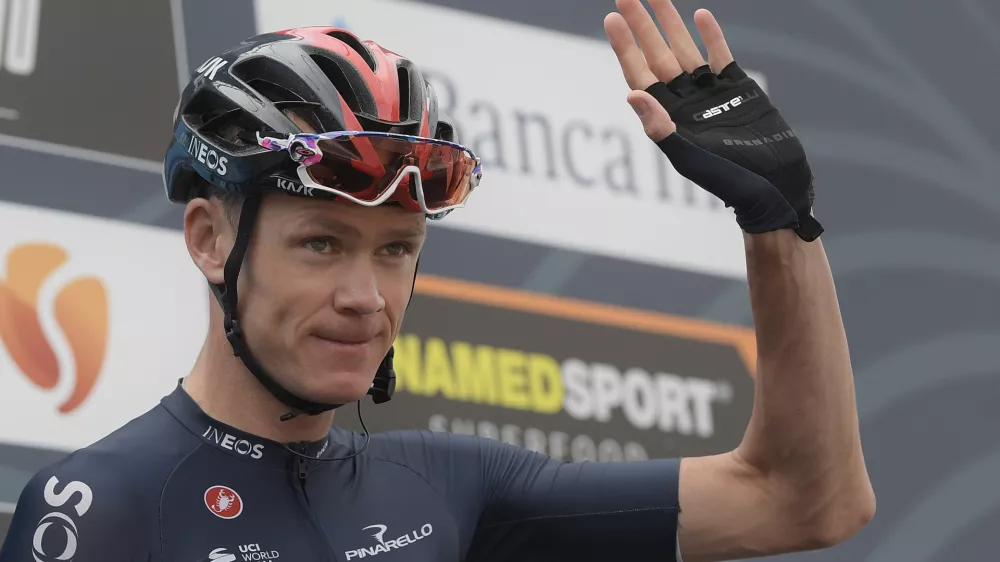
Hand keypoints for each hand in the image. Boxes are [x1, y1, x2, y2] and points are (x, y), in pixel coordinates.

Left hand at [604, 0, 822, 240]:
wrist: (775, 185)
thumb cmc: (730, 180)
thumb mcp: (689, 156)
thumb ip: (660, 127)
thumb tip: (631, 94)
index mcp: (667, 117)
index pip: (639, 74)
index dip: (625, 47)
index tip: (612, 18)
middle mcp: (684, 101)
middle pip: (657, 55)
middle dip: (642, 25)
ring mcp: (711, 93)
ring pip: (684, 50)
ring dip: (671, 23)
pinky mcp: (739, 89)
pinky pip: (720, 56)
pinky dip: (711, 37)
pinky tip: (699, 15)